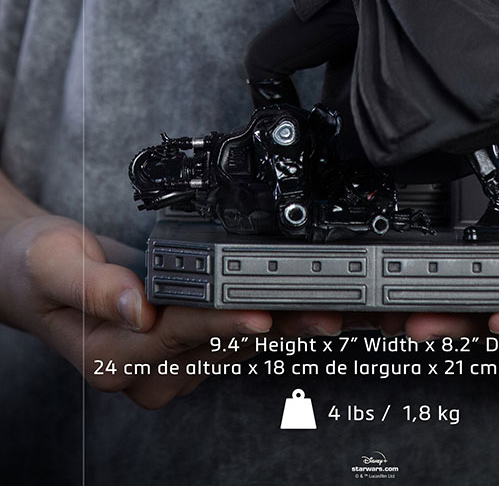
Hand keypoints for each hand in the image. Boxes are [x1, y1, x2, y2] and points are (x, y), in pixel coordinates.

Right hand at [0, 214, 341, 407]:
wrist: (32, 274)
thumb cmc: (37, 266)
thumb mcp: (53, 262)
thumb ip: (95, 285)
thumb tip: (139, 306)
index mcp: (111, 352)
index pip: (176, 334)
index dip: (220, 323)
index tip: (260, 314)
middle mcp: (143, 368)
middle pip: (219, 342)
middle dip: (276, 324)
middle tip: (327, 311)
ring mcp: (166, 362)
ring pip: (234, 343)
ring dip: (284, 324)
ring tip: (333, 308)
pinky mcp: (183, 347)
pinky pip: (232, 335)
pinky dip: (269, 318)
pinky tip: (301, 306)